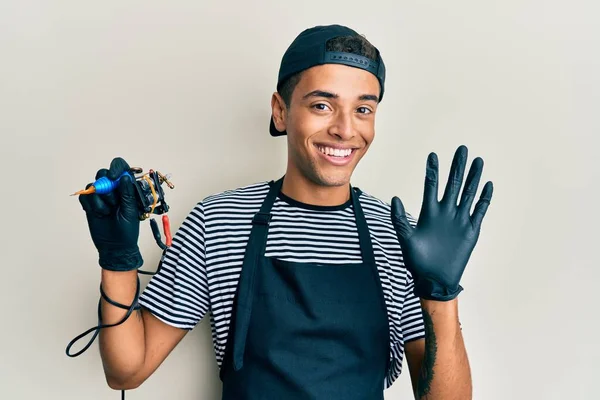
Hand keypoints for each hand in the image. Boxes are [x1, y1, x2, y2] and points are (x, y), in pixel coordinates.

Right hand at [78, 157, 142, 270]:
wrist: (115, 247)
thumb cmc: (127, 230)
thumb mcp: (131, 211)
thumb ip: (128, 193)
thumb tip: (125, 177)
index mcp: (127, 188)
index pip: (121, 168)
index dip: (116, 168)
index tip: (114, 177)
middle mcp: (113, 189)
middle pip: (104, 174)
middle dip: (107, 186)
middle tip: (114, 202)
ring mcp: (101, 196)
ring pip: (94, 185)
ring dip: (101, 199)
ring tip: (108, 212)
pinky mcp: (90, 205)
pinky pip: (85, 196)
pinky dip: (91, 205)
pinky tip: (99, 214)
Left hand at [391, 145, 492, 300]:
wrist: (434, 279)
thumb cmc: (417, 261)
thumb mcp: (405, 238)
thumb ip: (399, 219)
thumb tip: (394, 198)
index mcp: (429, 212)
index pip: (432, 186)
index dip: (433, 171)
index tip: (433, 155)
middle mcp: (446, 212)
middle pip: (453, 184)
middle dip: (457, 167)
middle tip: (462, 149)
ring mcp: (459, 219)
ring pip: (468, 193)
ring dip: (473, 178)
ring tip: (478, 161)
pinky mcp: (470, 230)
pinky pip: (479, 211)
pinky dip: (484, 199)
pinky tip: (488, 185)